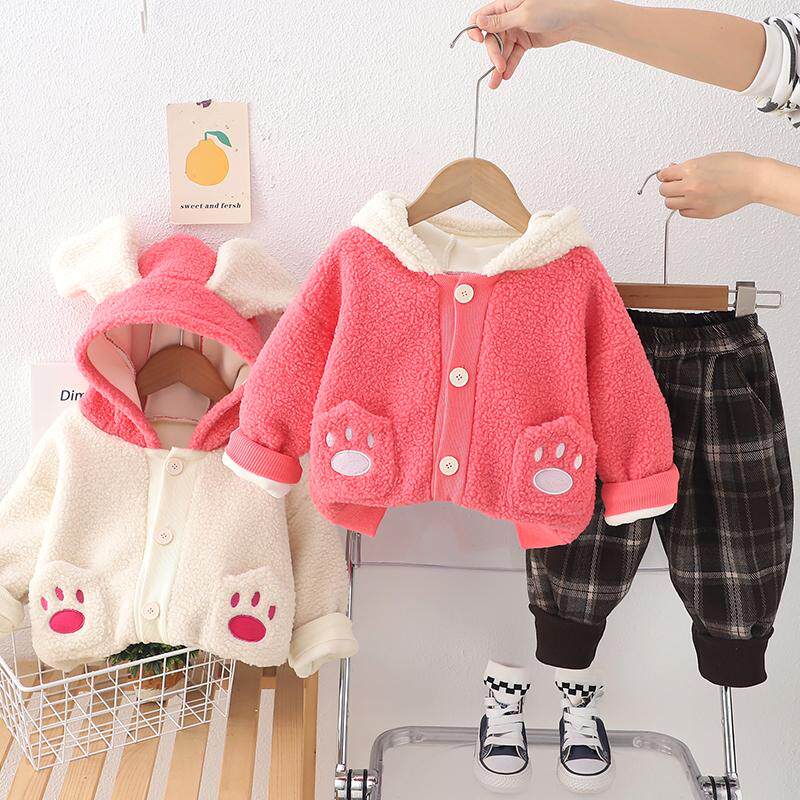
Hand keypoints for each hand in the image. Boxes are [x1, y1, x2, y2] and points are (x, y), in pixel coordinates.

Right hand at [468, 0, 598, 87]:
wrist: (575, 18)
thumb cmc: (554, 6)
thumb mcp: (524, 14)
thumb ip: (500, 21)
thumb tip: (480, 22)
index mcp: (504, 5)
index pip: (481, 17)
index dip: (475, 29)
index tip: (478, 42)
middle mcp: (508, 17)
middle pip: (492, 39)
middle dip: (494, 54)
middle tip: (498, 66)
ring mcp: (516, 30)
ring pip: (502, 50)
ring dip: (499, 66)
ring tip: (496, 81)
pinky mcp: (525, 41)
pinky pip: (513, 55)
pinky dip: (510, 65)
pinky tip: (506, 75)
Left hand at [656, 153, 765, 218]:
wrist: (754, 179)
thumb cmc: (737, 166)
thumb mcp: (708, 159)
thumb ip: (688, 166)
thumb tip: (672, 169)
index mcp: (691, 169)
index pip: (663, 176)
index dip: (665, 176)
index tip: (667, 177)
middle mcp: (691, 185)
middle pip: (664, 191)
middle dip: (669, 187)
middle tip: (676, 185)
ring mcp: (696, 200)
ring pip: (670, 204)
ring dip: (675, 199)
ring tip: (685, 194)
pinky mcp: (703, 212)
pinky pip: (683, 213)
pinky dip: (686, 208)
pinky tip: (695, 201)